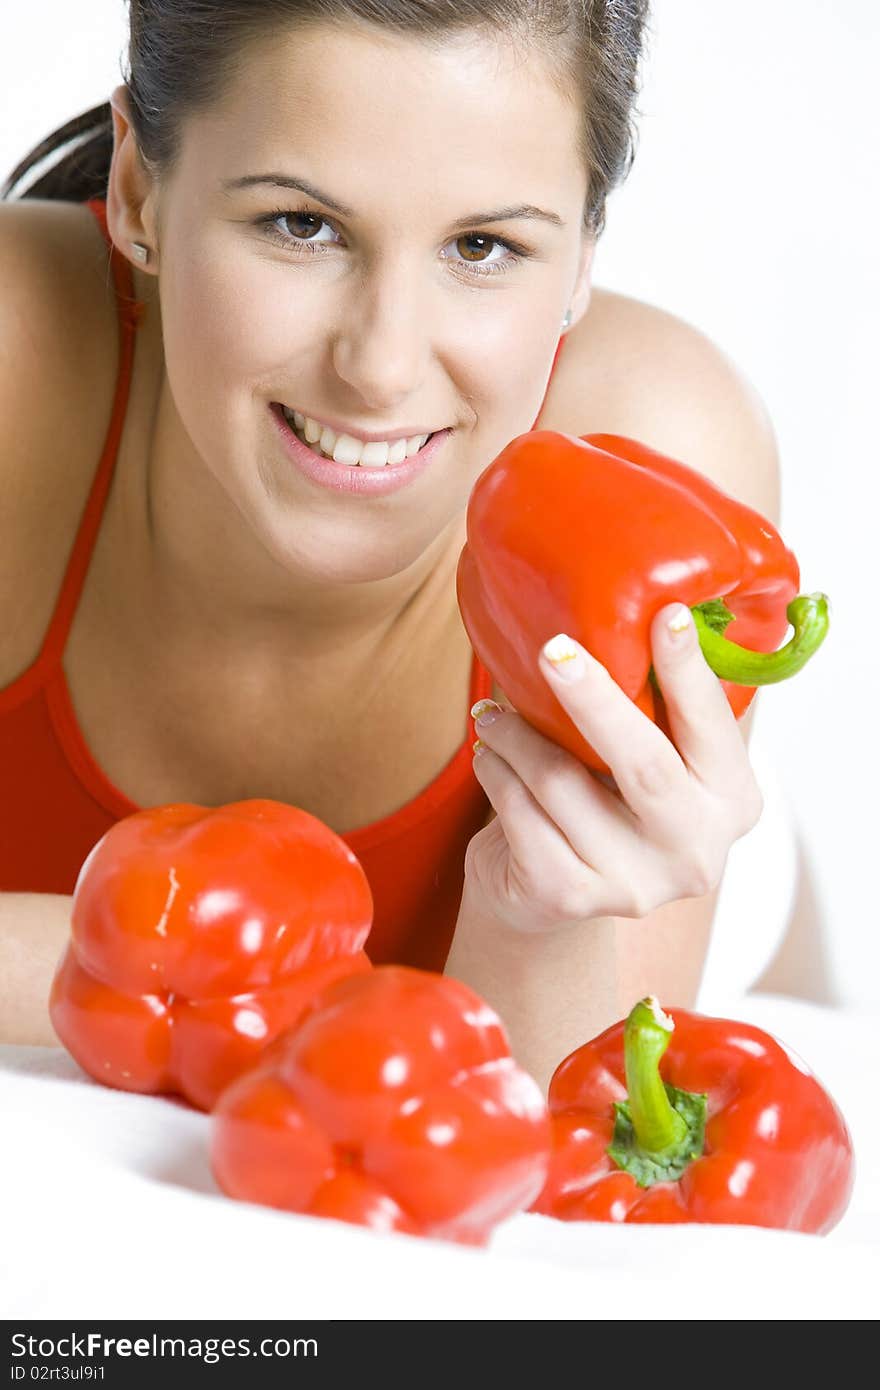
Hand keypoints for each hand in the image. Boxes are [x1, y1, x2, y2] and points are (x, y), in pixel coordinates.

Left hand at [465, 603, 763, 932]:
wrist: (550, 891)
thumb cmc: (603, 799)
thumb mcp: (644, 755)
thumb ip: (653, 706)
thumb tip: (631, 608)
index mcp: (733, 802)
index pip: (712, 727)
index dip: (687, 670)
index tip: (666, 613)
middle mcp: (697, 852)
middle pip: (643, 764)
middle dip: (595, 699)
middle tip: (554, 650)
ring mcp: (635, 885)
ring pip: (561, 783)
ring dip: (516, 734)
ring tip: (491, 713)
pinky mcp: (570, 897)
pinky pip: (520, 813)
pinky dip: (497, 774)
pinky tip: (489, 756)